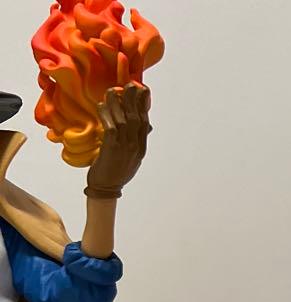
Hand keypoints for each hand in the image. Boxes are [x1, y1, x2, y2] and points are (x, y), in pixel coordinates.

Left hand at [85, 83, 150, 198]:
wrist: (107, 187)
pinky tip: (101, 106)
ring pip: (124, 120)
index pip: (144, 121)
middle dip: (133, 99)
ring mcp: (125, 147)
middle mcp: (135, 146)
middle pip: (136, 117)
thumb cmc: (117, 170)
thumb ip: (137, 139)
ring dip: (117, 103)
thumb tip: (146, 125)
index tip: (142, 88)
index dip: (143, 104)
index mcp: (141, 146)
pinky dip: (107, 115)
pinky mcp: (112, 148)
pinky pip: (111, 127)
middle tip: (129, 83)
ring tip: (112, 90)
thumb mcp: (132, 156)